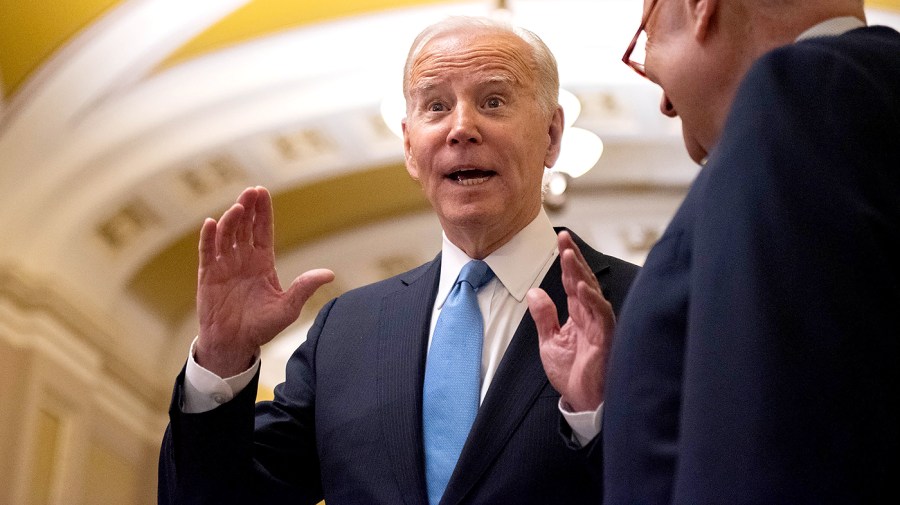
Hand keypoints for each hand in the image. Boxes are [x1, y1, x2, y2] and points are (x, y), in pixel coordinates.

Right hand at [195, 186, 333, 376]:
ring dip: (230, 220)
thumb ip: (304, 288)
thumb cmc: (262, 327)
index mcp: (262, 262)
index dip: (262, 212)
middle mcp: (243, 259)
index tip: (262, 192)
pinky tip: (211, 223)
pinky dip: (208, 238)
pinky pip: (207, 252)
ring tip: (237, 208)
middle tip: (250, 191)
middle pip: (244, 226)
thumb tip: (329, 274)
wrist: (235, 345)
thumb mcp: (288, 307)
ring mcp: (224, 265)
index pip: (262, 230)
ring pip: (227, 235)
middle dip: (247, 208)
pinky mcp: (208, 275)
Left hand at [526, 231, 615, 411]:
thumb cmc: (574, 375)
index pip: (571, 281)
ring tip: (569, 256)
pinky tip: (580, 287)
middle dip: (574, 259)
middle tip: (564, 239)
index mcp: (578, 314)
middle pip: (582, 280)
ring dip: (580, 273)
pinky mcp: (606, 338)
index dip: (566, 261)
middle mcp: (591, 315)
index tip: (560, 240)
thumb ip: (544, 317)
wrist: (585, 402)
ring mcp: (600, 325)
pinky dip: (591, 300)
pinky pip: (601, 314)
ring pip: (591, 292)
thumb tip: (534, 292)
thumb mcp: (550, 342)